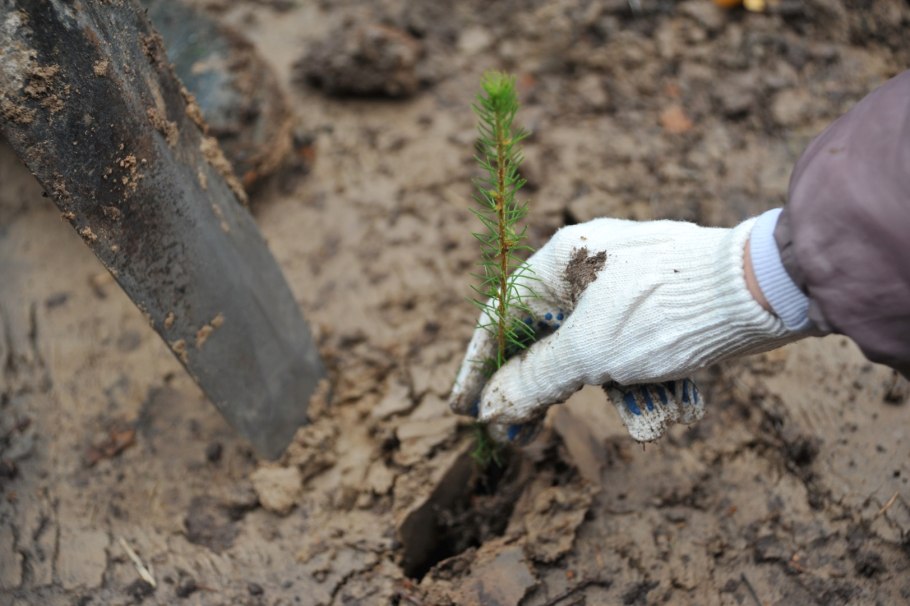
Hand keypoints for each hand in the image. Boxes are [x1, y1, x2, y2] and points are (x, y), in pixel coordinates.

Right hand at [450, 217, 800, 442]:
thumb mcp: (592, 352)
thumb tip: (492, 406)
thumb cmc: (669, 309)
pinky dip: (652, 384)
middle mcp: (588, 270)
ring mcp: (626, 289)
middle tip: (526, 439)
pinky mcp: (660, 309)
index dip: (478, 366)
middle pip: (546, 342)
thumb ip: (536, 379)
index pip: (501, 315)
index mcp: (560, 262)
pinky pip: (637, 354)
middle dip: (549, 393)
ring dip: (621, 396)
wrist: (768, 288)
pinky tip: (681, 407)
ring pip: (597, 356)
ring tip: (653, 422)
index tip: (462, 409)